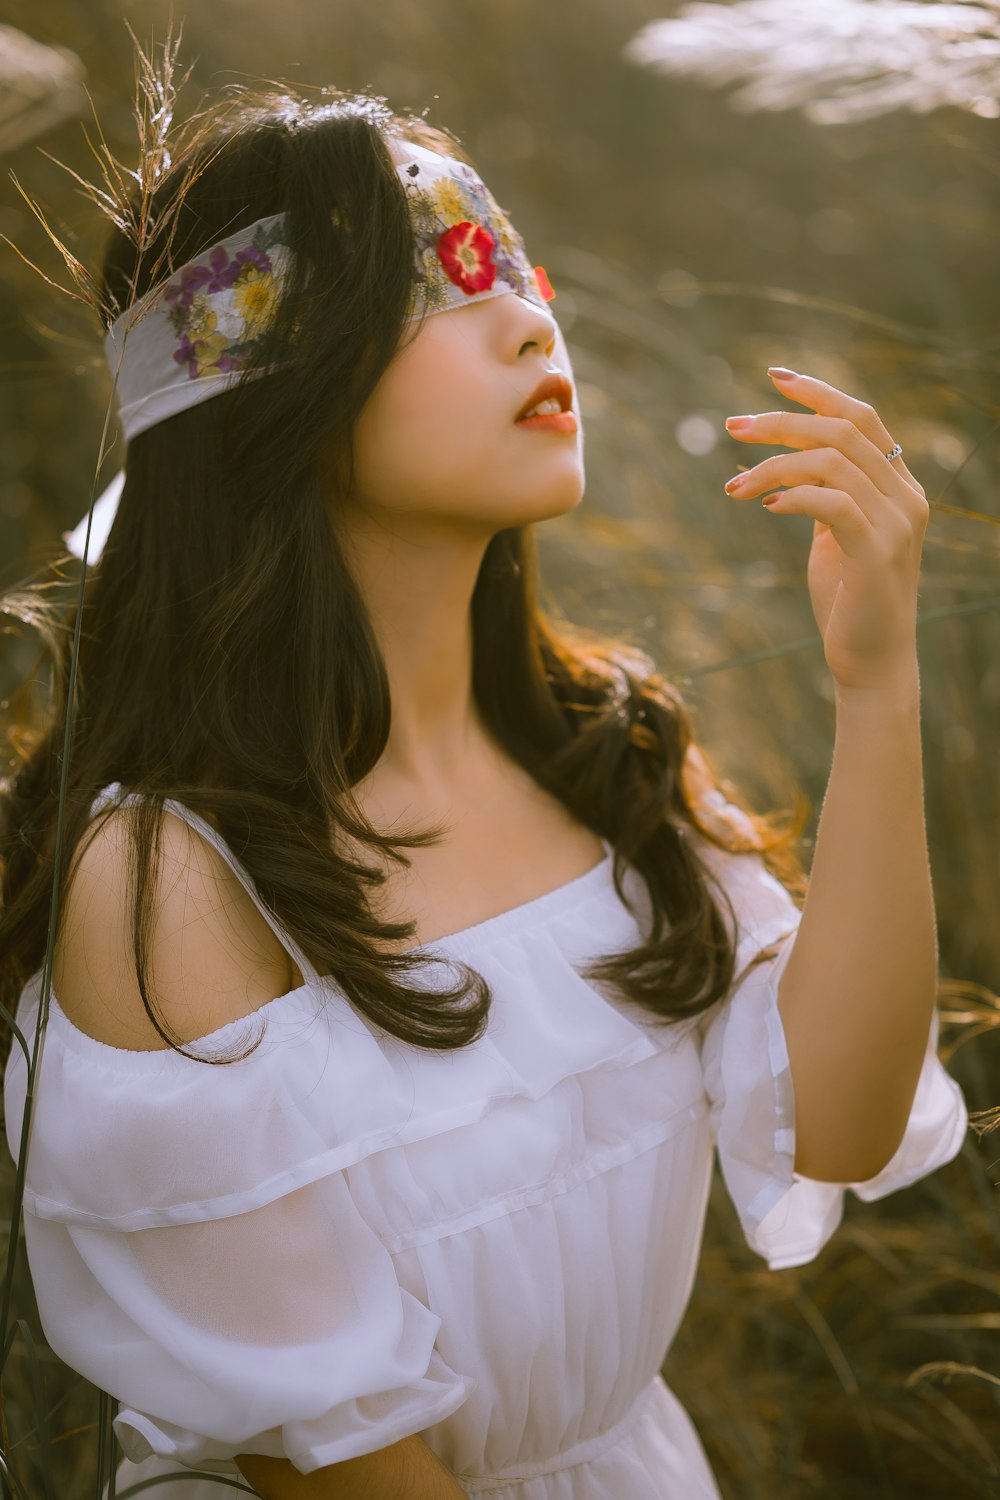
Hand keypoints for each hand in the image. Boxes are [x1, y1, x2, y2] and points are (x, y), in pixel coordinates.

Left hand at [722, 368, 928, 694]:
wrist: (871, 662)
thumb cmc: (847, 600)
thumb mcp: (835, 537)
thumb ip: (825, 496)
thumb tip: (789, 466)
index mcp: (898, 485)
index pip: (862, 417)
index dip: (818, 391)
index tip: (773, 376)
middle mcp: (905, 496)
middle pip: (842, 429)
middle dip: (781, 421)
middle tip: (732, 426)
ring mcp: (896, 524)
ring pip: (832, 461)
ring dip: (773, 465)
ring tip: (735, 486)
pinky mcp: (877, 553)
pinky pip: (832, 503)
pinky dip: (793, 496)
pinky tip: (764, 506)